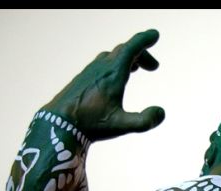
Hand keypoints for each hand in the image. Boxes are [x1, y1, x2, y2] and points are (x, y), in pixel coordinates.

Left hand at [43, 29, 164, 141]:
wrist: (59, 125)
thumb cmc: (90, 124)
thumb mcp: (121, 125)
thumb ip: (144, 121)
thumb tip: (161, 112)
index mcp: (113, 74)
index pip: (131, 49)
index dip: (144, 40)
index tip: (155, 35)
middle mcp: (102, 68)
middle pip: (124, 51)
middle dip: (141, 54)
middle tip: (154, 67)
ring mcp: (91, 72)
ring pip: (113, 56)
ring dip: (128, 59)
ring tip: (137, 68)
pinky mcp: (83, 78)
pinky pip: (103, 63)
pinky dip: (116, 64)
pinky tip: (116, 78)